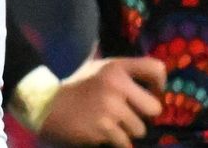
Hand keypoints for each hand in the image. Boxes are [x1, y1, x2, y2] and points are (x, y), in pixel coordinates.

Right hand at [38, 56, 165, 146]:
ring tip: (111, 125)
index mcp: (116, 67)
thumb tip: (147, 69)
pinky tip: (103, 134)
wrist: (47, 105)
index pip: (156, 69)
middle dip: (143, 115)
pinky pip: (125, 142)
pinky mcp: (104, 128)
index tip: (152, 92)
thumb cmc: (76, 86)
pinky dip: (116, 142)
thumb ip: (120, 67)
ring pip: (140, 129)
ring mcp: (110, 108)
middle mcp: (116, 84)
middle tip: (130, 115)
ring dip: (128, 131)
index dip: (160, 84)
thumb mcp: (96, 67)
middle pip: (154, 107)